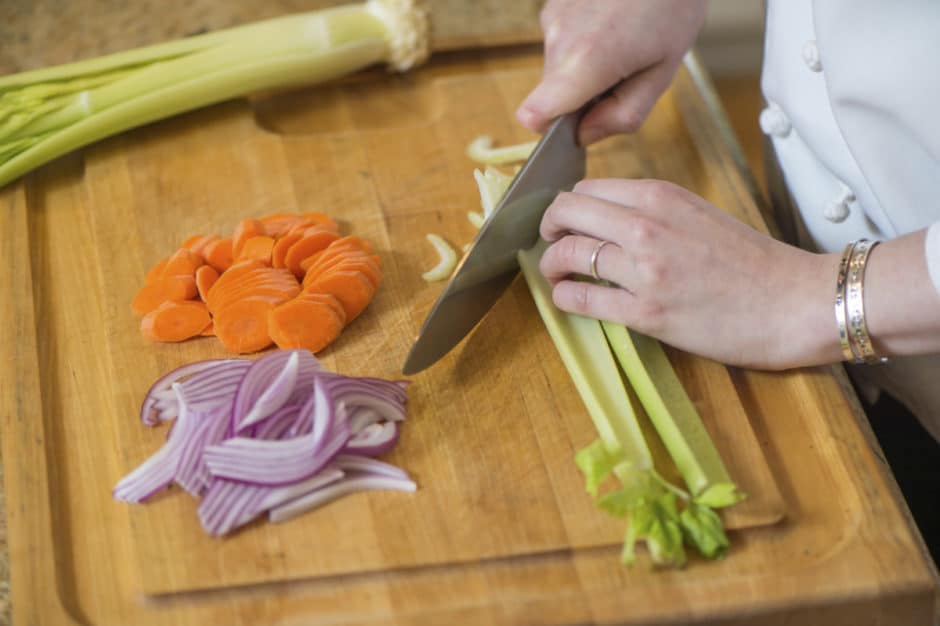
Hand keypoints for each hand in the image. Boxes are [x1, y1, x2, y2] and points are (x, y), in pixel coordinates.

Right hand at [517, 0, 706, 144]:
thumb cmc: (672, 7)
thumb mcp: (662, 72)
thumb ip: (623, 114)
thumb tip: (585, 135)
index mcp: (585, 62)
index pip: (534, 115)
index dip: (553, 129)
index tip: (581, 121)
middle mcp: (558, 39)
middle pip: (552, 95)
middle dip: (582, 96)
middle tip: (624, 72)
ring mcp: (553, 17)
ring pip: (557, 68)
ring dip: (584, 68)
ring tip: (622, 41)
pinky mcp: (554, 4)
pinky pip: (561, 42)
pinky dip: (583, 42)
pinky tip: (612, 22)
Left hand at [538, 179, 843, 369]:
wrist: (796, 302)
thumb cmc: (755, 262)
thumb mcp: (700, 215)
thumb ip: (654, 211)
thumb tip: (610, 219)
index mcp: (662, 196)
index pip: (587, 189)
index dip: (567, 207)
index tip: (566, 222)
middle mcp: (647, 226)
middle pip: (566, 213)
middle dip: (548, 228)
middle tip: (550, 242)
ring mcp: (645, 270)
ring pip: (567, 254)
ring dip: (551, 265)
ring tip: (556, 274)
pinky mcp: (647, 313)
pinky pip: (581, 299)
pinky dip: (564, 297)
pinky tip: (567, 298)